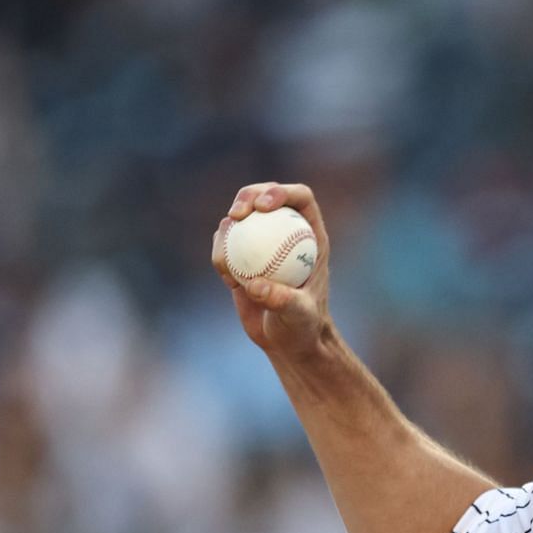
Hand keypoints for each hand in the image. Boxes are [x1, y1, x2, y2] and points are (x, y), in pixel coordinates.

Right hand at [210, 182, 332, 359]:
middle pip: (264, 197)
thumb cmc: (303, 327)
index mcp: (311, 235)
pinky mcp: (241, 256)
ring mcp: (262, 242)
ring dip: (227, 231)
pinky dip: (220, 256)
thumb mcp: (299, 316)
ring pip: (239, 218)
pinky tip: (229, 280)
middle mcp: (286, 232)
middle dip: (247, 196)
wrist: (288, 340)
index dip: (280, 192)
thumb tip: (256, 285)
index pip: (299, 198)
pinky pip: (224, 244)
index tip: (262, 207)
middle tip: (235, 215)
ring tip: (230, 266)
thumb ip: (283, 301)